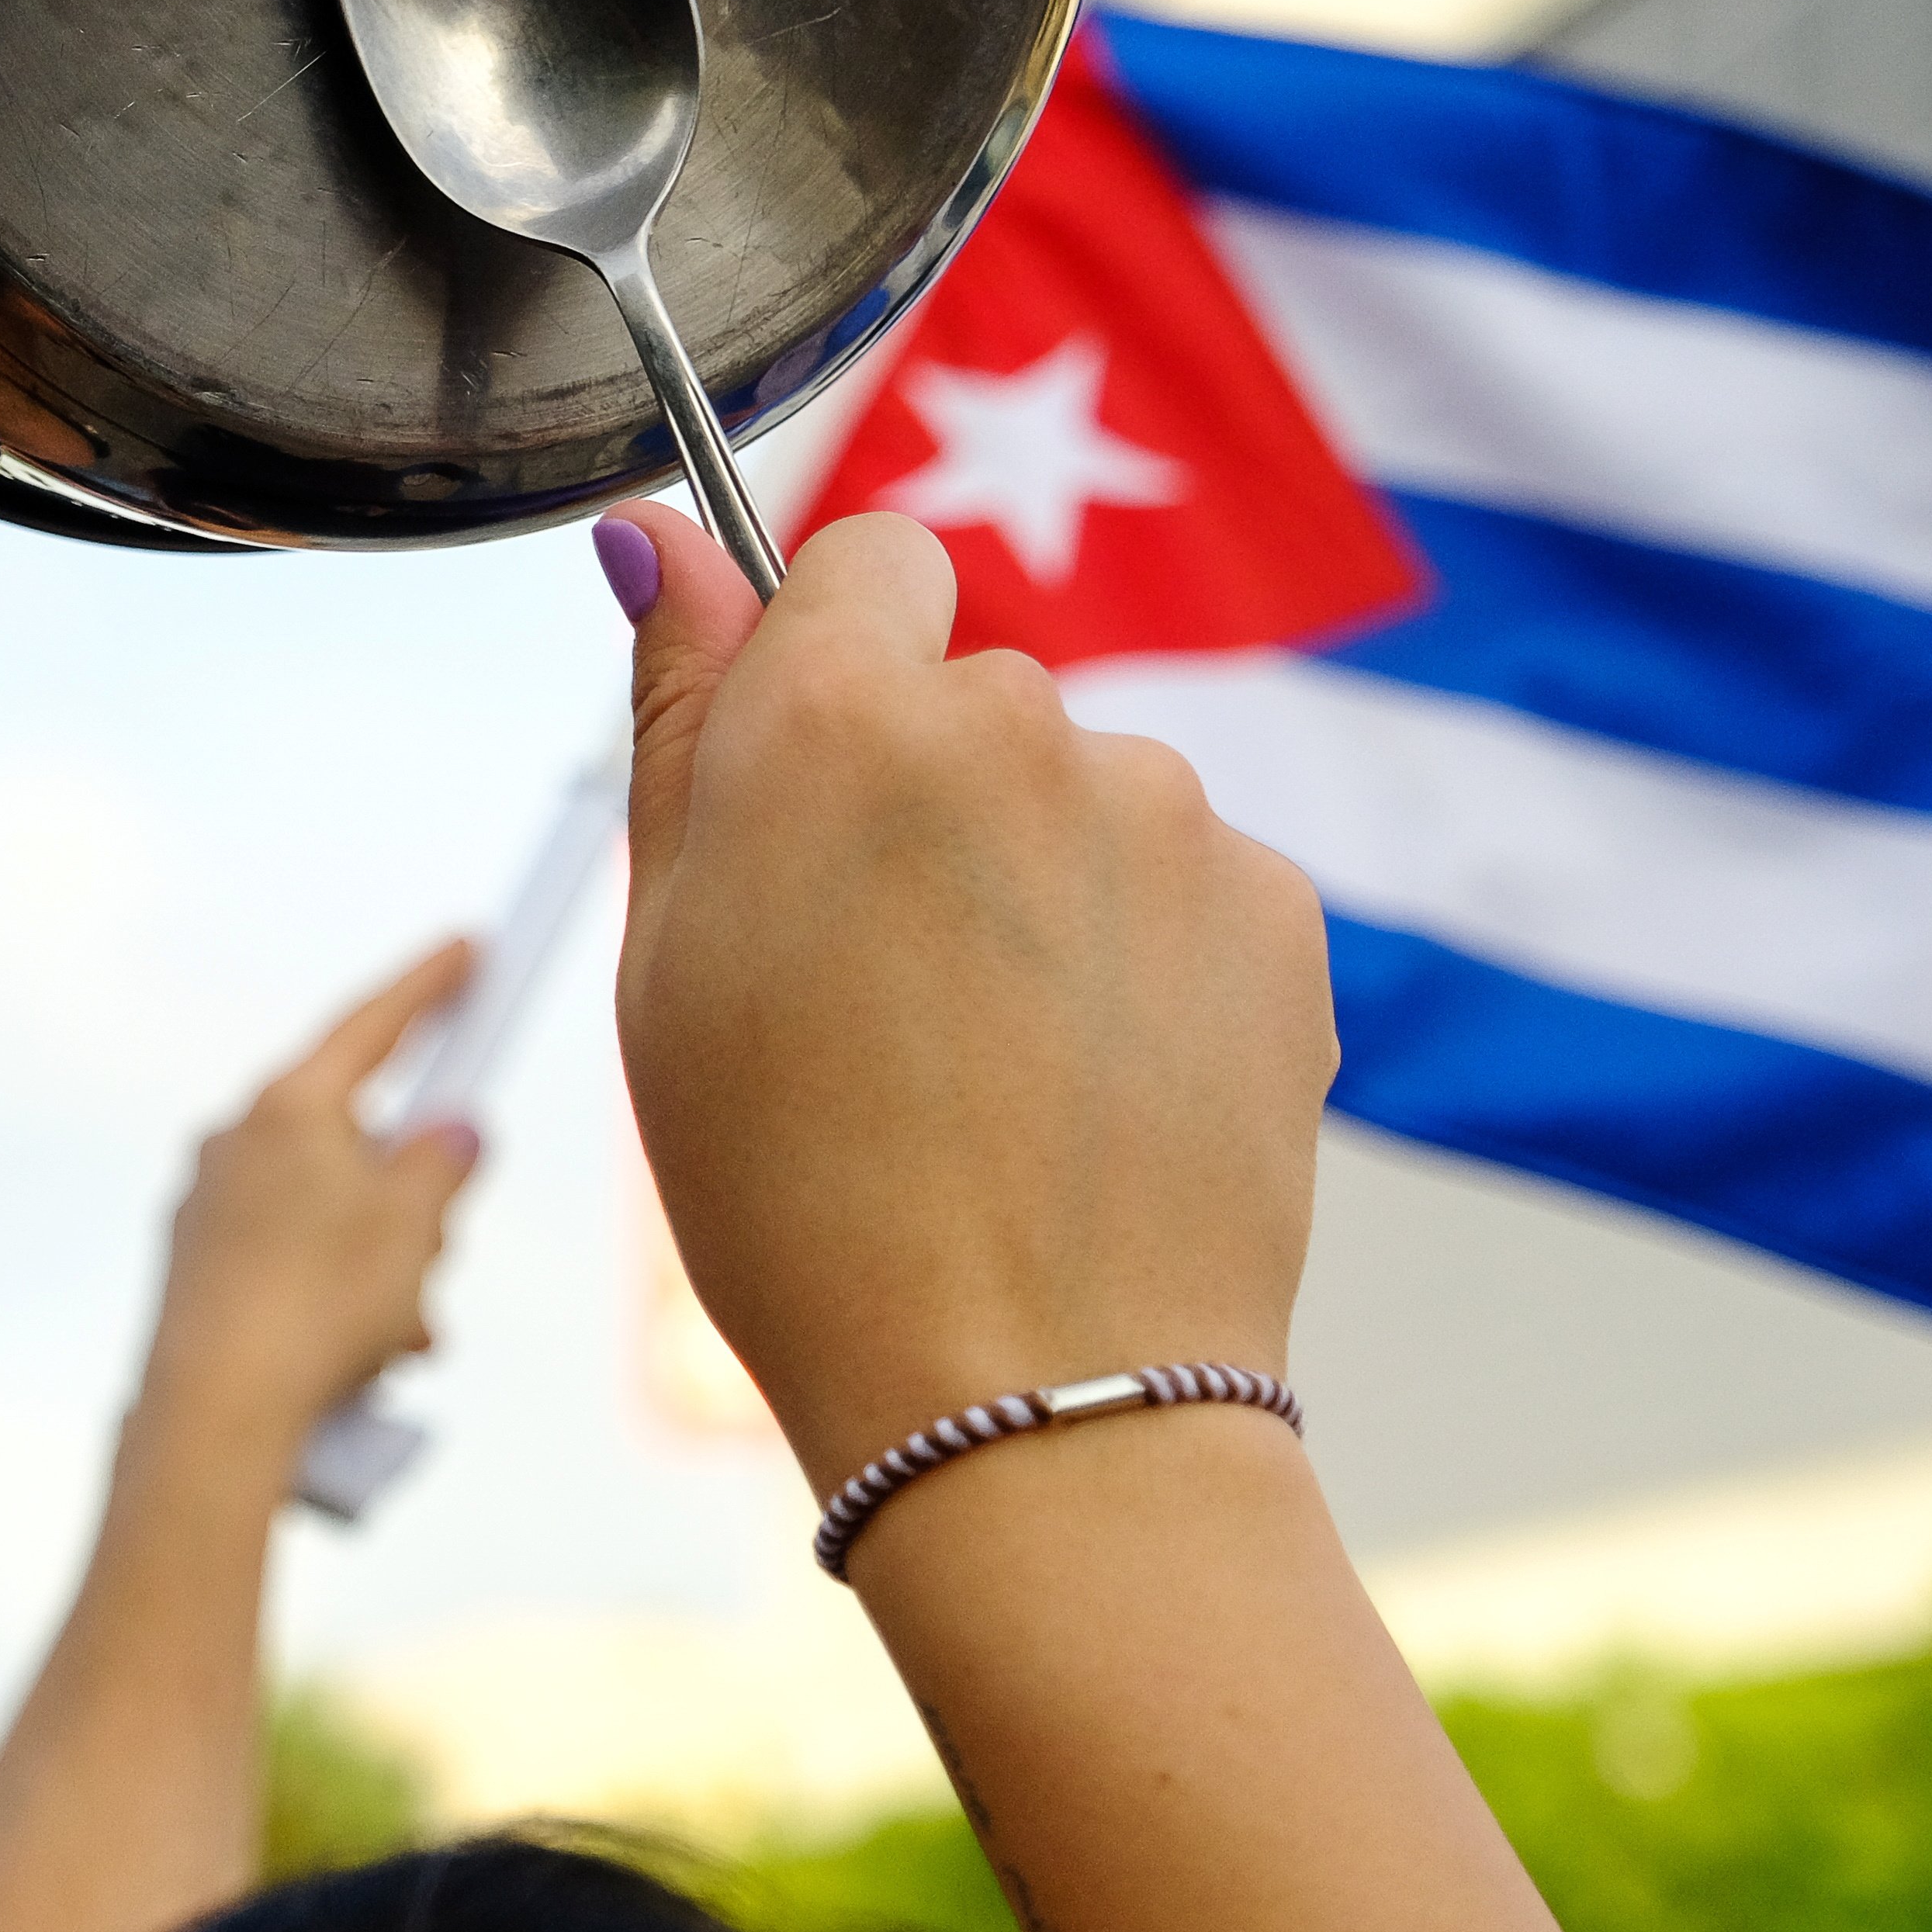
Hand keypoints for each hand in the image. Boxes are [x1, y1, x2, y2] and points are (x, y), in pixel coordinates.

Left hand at [134, 942, 484, 1474]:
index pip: (371, 1025)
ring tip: (403, 1332)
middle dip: (414, 1198)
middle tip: (441, 1241)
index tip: (465, 949)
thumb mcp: (414, 1223)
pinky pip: (295, 1270)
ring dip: (385, 1269)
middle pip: (357, 1139)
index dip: (429, 986)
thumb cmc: (315, 1307)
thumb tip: (450, 1132)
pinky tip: (363, 1361)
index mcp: (286, 1108)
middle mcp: (234, 1145)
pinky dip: (341, 1304)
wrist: (213, 1417)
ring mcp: (208, 1213)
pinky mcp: (197, 1278)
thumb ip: (444, 1162)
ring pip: (333, 1219)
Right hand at [601, 503, 1335, 1490]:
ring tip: (996, 1067)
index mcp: (837, 716)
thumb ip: (681, 715)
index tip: (819, 785)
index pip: (867, 559)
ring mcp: (1163, 812)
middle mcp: (1015, 722)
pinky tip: (1096, 1091)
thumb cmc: (796, 1195)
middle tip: (880, 988)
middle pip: (975, 695)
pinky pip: (1185, 885)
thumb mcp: (669, 953)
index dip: (836, 665)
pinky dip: (1144, 961)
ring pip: (1085, 795)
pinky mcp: (1274, 905)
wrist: (1028, 1396)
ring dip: (1042, 883)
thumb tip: (658, 535)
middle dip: (931, 796)